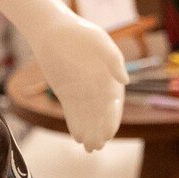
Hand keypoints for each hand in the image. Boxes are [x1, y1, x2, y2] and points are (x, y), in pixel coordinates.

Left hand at [27, 15, 127, 150]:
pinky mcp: (67, 93)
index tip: (109, 132)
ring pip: (87, 116)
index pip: (113, 103)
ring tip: (88, 148)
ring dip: (89, 132)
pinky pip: (73, 112)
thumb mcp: (98, 41)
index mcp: (110, 77)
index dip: (112, 119)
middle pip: (101, 114)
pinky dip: (76, 125)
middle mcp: (98, 87)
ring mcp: (82, 91)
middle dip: (100, 131)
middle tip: (97, 146)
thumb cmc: (79, 32)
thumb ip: (113, 59)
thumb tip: (125, 82)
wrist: (52, 30)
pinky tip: (78, 137)